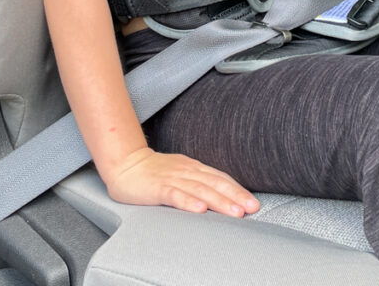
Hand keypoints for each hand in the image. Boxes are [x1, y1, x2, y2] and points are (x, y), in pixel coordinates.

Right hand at [104, 146, 259, 216]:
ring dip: (219, 201)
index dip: (237, 190)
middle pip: (214, 184)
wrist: (125, 164)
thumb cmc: (154, 172)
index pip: (220, 178)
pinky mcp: (157, 188)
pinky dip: (188, 202)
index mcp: (193, 168)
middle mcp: (186, 171)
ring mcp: (172, 178)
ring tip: (234, 212)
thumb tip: (220, 196)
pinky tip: (199, 210)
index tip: (253, 203)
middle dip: (235, 197)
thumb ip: (197, 182)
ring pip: (200, 190)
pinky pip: (175, 195)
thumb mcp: (180, 173)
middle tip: (251, 208)